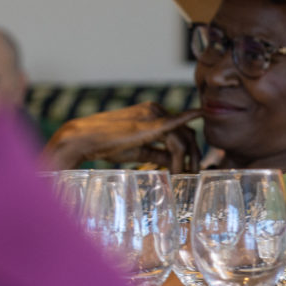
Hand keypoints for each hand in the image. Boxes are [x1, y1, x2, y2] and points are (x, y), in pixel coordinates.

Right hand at [42, 103, 203, 171]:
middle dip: (193, 156)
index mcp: (153, 114)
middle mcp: (156, 110)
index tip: (192, 168)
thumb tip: (176, 164)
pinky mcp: (149, 123)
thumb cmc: (107, 145)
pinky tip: (202, 115)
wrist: (84, 139)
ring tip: (181, 176)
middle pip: (187, 134)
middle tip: (193, 174)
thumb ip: (158, 154)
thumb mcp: (139, 151)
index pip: (182, 132)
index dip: (191, 151)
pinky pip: (175, 126)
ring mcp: (153, 114)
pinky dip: (189, 122)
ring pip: (182, 139)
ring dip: (184, 160)